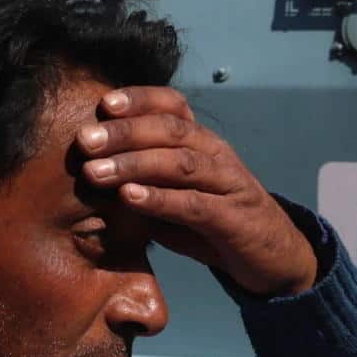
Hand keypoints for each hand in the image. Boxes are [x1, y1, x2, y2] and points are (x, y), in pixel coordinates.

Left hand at [75, 86, 318, 297]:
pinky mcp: (234, 219)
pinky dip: (159, 199)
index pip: (173, 106)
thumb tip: (91, 174)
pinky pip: (193, 204)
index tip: (103, 103)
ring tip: (95, 170)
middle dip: (123, 132)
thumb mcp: (175, 198)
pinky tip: (129, 197)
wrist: (272, 257)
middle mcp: (217, 154)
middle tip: (84, 140)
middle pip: (170, 130)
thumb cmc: (214, 225)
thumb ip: (143, 184)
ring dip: (133, 164)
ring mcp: (229, 184)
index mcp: (203, 142)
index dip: (139, 99)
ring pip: (180, 163)